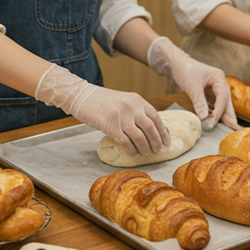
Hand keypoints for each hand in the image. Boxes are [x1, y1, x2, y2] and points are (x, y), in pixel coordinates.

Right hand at [35, 63, 168, 155]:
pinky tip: (133, 153)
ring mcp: (121, 117)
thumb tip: (149, 127)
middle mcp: (132, 107)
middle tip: (157, 150)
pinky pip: (125, 142)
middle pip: (150, 128)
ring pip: (140, 137)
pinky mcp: (110, 126)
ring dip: (145, 148)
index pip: (156, 117)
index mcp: (137, 100)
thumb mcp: (124, 100)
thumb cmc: (101, 100)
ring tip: (145, 154)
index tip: (167, 142)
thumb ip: (136, 110)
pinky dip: (131, 150)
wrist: (82, 96)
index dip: (163, 132)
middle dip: (156, 142)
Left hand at [147, 37, 238, 129]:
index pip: (223, 96)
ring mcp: (216, 89)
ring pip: (222, 104)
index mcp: (219, 78)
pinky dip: (216, 114)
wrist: (178, 65)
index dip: (219, 110)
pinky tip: (218, 123)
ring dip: (225, 116)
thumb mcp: (192, 87)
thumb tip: (204, 119)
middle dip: (230, 115)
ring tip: (231, 128)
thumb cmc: (185, 72)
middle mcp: (220, 84)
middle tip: (235, 128)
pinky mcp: (210, 94)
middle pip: (227, 101)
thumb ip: (199, 102)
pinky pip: (215, 105)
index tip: (214, 122)